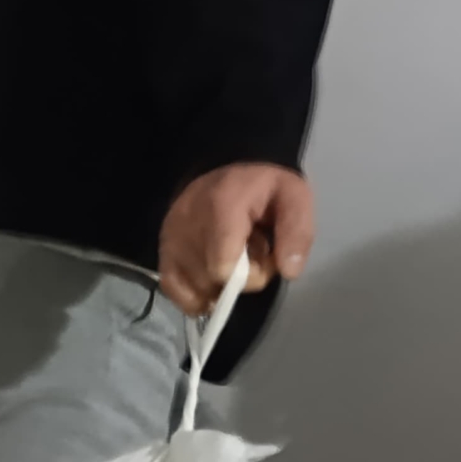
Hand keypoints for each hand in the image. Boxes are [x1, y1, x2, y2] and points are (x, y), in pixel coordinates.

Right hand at [157, 162, 314, 316]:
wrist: (227, 166)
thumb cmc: (264, 187)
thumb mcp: (294, 198)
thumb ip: (297, 233)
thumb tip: (289, 272)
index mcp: (221, 206)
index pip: (223, 267)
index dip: (250, 277)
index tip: (265, 260)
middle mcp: (188, 223)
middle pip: (209, 281)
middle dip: (237, 281)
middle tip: (250, 257)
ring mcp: (171, 236)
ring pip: (193, 287)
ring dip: (218, 286)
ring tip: (230, 260)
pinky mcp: (163, 248)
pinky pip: (172, 287)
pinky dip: (194, 295)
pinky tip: (212, 284)